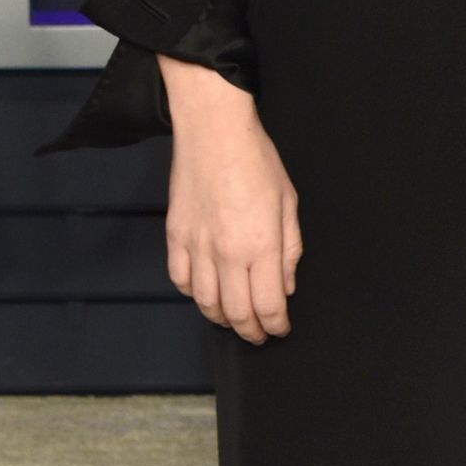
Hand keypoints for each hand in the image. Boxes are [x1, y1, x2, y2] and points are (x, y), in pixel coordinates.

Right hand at [159, 58, 301, 343]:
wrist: (214, 131)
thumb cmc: (255, 159)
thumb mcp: (289, 202)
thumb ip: (290, 249)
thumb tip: (286, 284)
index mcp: (261, 245)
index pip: (268, 306)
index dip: (276, 325)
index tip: (280, 328)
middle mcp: (227, 252)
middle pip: (237, 313)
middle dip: (251, 331)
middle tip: (259, 334)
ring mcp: (197, 246)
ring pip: (205, 302)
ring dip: (221, 318)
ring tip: (233, 319)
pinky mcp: (175, 236)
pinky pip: (180, 279)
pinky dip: (192, 293)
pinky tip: (205, 292)